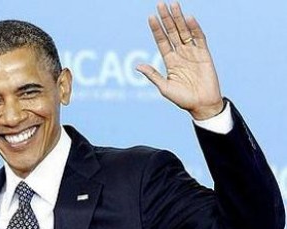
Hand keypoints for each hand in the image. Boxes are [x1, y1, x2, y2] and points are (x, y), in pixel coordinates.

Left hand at [136, 2, 224, 119]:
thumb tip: (138, 66)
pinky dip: (195, 28)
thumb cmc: (183, 99)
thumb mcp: (164, 87)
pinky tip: (189, 18)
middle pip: (172, 32)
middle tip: (160, 4)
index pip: (162, 41)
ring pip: (185, 31)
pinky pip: (199, 39)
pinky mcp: (205, 55)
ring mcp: (193, 53)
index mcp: (170, 61)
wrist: (202, 105)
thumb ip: (153, 75)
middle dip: (166, 18)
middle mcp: (181, 54)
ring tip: (173, 5)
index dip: (156, 29)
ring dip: (179, 19)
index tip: (150, 17)